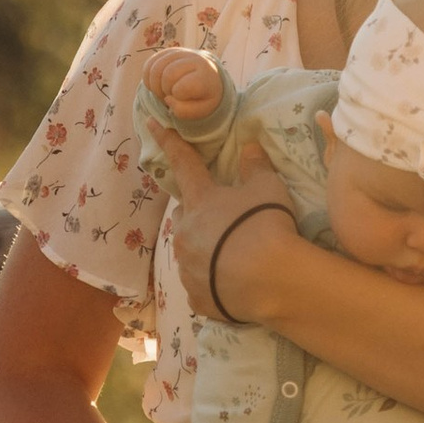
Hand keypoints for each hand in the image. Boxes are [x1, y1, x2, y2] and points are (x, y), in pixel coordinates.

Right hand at [143, 46, 224, 119]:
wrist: (207, 78)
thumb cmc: (202, 97)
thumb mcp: (200, 110)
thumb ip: (184, 111)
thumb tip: (168, 99)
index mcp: (205, 75)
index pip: (184, 86)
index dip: (178, 95)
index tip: (183, 98)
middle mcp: (193, 59)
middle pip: (168, 75)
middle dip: (165, 90)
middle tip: (170, 96)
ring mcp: (179, 53)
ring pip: (155, 69)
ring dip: (155, 86)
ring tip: (165, 91)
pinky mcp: (167, 52)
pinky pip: (149, 65)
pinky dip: (148, 79)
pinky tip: (158, 85)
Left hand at [165, 134, 301, 322]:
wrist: (272, 281)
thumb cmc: (266, 225)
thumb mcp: (268, 187)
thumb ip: (255, 166)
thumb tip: (249, 146)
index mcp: (200, 201)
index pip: (183, 163)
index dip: (169, 141)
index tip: (152, 123)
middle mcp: (185, 233)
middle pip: (186, 215)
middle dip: (200, 213)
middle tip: (226, 218)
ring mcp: (187, 268)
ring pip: (191, 252)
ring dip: (206, 249)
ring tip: (234, 255)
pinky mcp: (197, 299)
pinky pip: (201, 285)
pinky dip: (212, 281)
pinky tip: (232, 284)